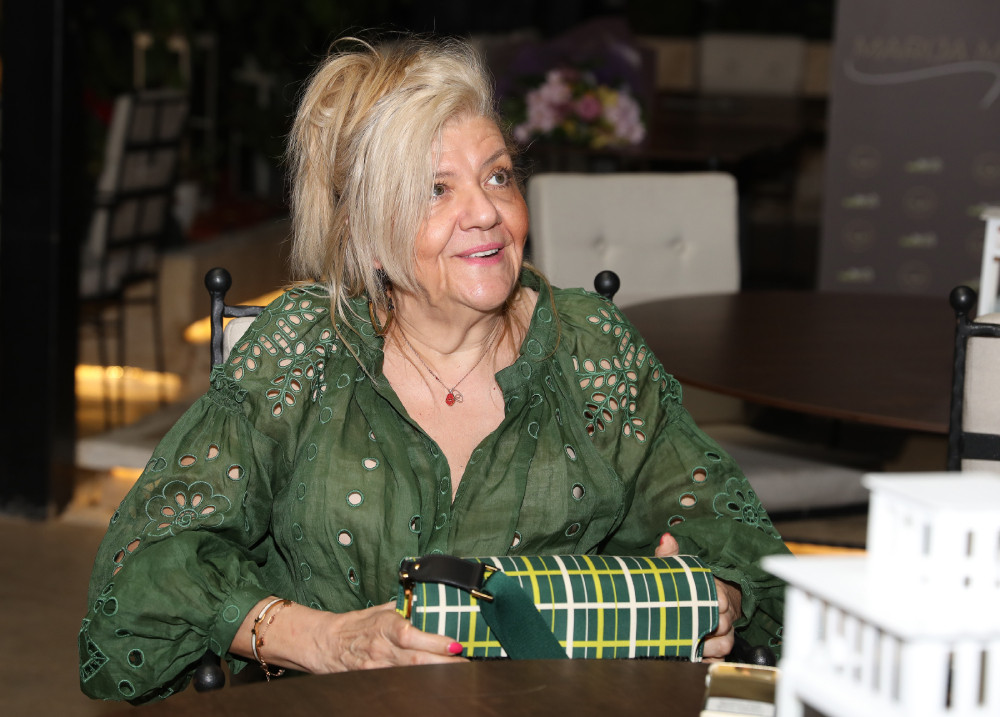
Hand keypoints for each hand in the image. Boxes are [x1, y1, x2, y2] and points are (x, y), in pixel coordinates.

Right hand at [233, 600, 465, 673]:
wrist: (324, 644)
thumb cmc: (355, 625)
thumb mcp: (379, 611)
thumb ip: (404, 609)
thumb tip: (428, 601)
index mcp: (384, 626)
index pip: (411, 635)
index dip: (434, 643)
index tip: (456, 646)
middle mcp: (382, 649)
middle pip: (415, 661)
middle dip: (443, 665)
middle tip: (466, 665)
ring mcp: (377, 669)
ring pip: (409, 676)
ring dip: (433, 677)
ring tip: (457, 676)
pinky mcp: (372, 680)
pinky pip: (397, 684)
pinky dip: (416, 685)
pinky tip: (432, 685)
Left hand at [655, 532, 742, 660]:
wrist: (696, 602)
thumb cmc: (687, 584)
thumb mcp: (677, 569)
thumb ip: (670, 555)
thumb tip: (666, 539)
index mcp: (715, 592)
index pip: (721, 598)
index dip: (714, 602)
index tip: (705, 604)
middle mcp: (723, 613)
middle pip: (723, 624)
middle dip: (709, 627)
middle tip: (690, 630)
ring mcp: (723, 632)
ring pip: (725, 643)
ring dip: (709, 647)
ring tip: (692, 647)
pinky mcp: (718, 648)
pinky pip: (720, 658)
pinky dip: (709, 661)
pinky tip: (696, 660)